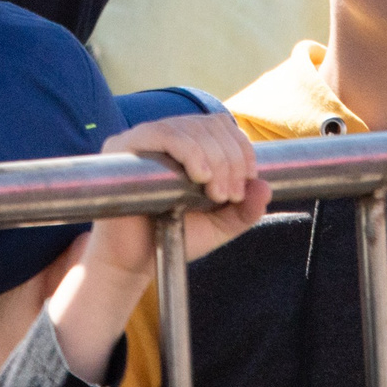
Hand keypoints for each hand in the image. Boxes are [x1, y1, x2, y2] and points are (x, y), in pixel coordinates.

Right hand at [76, 113, 269, 280]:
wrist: (135, 261)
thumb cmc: (173, 237)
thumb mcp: (220, 225)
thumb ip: (245, 210)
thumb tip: (265, 186)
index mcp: (186, 146)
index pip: (218, 125)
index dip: (240, 147)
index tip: (247, 181)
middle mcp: (162, 136)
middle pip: (206, 125)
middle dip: (229, 159)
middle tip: (230, 195)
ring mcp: (140, 139)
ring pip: (186, 128)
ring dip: (213, 158)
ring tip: (216, 193)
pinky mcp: (121, 148)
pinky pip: (159, 133)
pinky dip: (186, 150)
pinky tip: (199, 176)